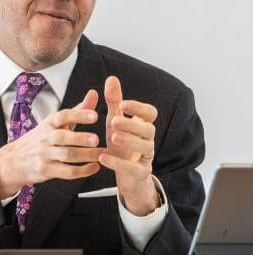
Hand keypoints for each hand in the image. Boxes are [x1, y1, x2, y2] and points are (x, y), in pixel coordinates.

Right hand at [0, 89, 104, 199]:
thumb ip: (77, 110)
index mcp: (49, 123)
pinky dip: (82, 171)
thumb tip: (94, 94)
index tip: (94, 115)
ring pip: (66, 155)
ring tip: (102, 154)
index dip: (78, 115)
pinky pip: (66, 172)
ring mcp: (45, 155)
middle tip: (96, 139)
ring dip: (86, 156)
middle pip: (62, 137)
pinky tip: (94, 167)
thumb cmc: (41, 139)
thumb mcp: (55, 123)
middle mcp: (46, 138)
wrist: (15, 159)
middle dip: (79, 138)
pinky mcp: (46, 170)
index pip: (62, 116)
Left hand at [99, 76, 159, 215]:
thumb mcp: (115, 121)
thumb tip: (111, 78)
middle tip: (114, 121)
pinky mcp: (140, 174)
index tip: (122, 104)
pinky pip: (134, 169)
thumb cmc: (122, 143)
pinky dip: (119, 164)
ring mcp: (146, 158)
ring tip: (112, 137)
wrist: (128, 176)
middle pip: (149, 130)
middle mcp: (148, 140)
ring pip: (146, 148)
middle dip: (132, 124)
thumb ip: (114, 102)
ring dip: (129, 141)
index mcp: (143, 125)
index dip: (138, 108)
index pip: (150, 113)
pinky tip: (103, 158)